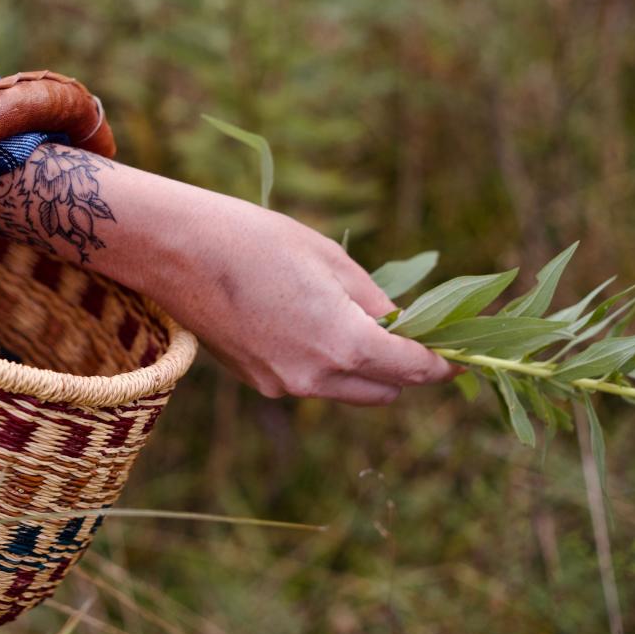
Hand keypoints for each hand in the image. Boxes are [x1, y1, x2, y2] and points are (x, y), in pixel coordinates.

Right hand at [168, 202, 454, 404]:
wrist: (176, 251)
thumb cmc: (256, 240)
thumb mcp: (330, 260)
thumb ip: (374, 301)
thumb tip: (405, 325)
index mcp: (344, 344)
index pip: (413, 370)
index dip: (442, 363)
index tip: (458, 354)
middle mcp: (316, 378)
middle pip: (384, 392)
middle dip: (403, 369)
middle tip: (409, 332)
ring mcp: (283, 386)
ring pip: (346, 391)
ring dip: (363, 370)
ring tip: (357, 324)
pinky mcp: (257, 382)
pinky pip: (308, 383)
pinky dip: (324, 366)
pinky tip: (309, 324)